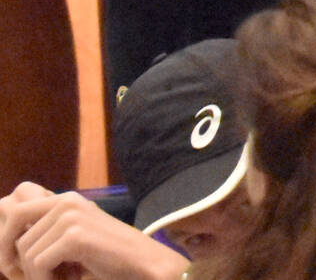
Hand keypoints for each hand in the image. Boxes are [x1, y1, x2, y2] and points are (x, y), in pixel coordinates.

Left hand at [1, 182, 188, 279]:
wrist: (146, 264)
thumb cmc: (111, 257)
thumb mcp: (75, 238)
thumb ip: (48, 231)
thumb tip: (7, 244)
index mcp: (67, 199)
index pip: (15, 211)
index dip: (5, 239)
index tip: (13, 265)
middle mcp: (67, 202)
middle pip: (16, 233)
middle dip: (17, 260)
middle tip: (30, 277)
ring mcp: (71, 217)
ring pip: (26, 251)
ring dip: (36, 274)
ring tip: (59, 279)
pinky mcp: (75, 236)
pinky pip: (38, 263)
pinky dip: (45, 279)